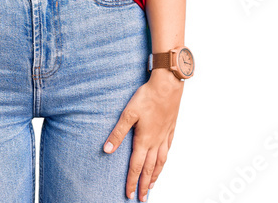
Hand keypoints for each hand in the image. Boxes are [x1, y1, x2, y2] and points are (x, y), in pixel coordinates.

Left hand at [103, 70, 182, 200]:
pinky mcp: (170, 129)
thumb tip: (107, 149)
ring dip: (155, 175)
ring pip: (160, 161)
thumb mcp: (128, 114)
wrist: (168, 86)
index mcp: (144, 140)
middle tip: (141, 198)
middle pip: (149, 168)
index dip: (132, 181)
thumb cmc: (147, 97)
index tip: (130, 194)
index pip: (136, 166)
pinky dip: (164, 159)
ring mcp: (165, 136)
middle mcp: (156, 141)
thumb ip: (118, 133)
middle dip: (144, 184)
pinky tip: (163, 161)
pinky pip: (168, 149)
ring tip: (152, 185)